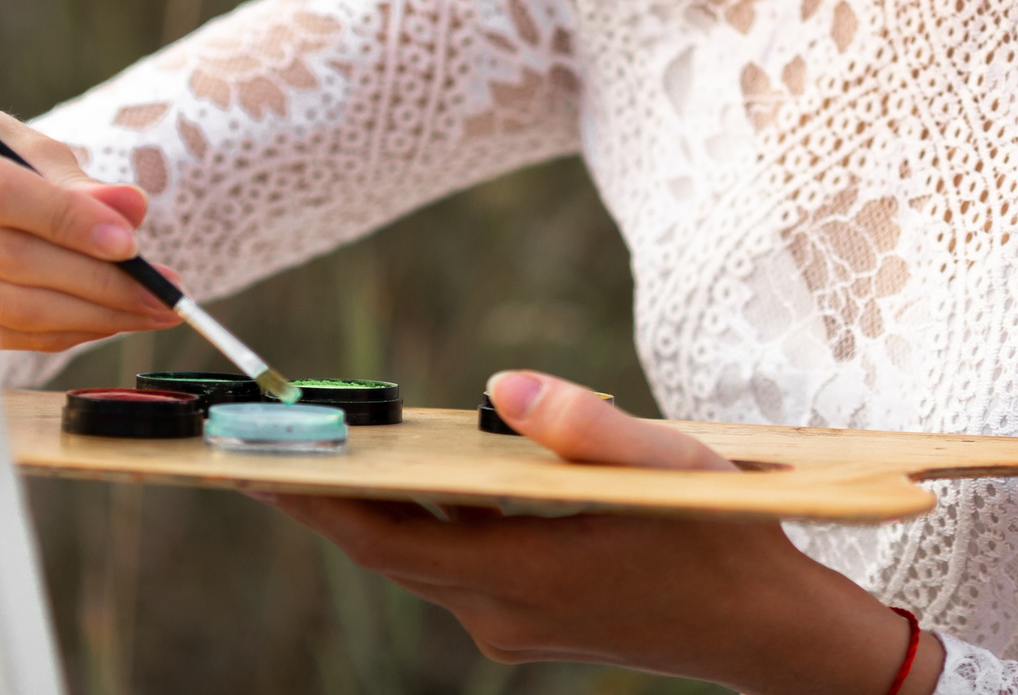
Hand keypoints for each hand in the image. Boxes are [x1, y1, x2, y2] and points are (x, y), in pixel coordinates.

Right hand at [0, 106, 181, 350]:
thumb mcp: (20, 147)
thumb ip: (74, 181)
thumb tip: (131, 206)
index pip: (1, 194)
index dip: (67, 221)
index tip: (129, 244)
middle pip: (18, 261)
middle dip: (102, 282)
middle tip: (166, 291)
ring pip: (18, 308)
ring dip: (96, 316)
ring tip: (152, 310)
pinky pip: (13, 334)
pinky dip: (68, 331)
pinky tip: (111, 319)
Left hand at [260, 373, 943, 694]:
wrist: (767, 629)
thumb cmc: (724, 532)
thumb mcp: (666, 461)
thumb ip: (583, 425)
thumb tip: (501, 388)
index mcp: (525, 574)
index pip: (385, 538)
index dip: (314, 501)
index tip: (250, 462)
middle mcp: (503, 612)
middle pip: (388, 549)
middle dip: (327, 498)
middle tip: (261, 444)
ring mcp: (514, 625)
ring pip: (421, 558)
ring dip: (377, 508)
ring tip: (327, 447)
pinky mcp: (530, 622)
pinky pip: (455, 566)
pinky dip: (427, 521)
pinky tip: (422, 476)